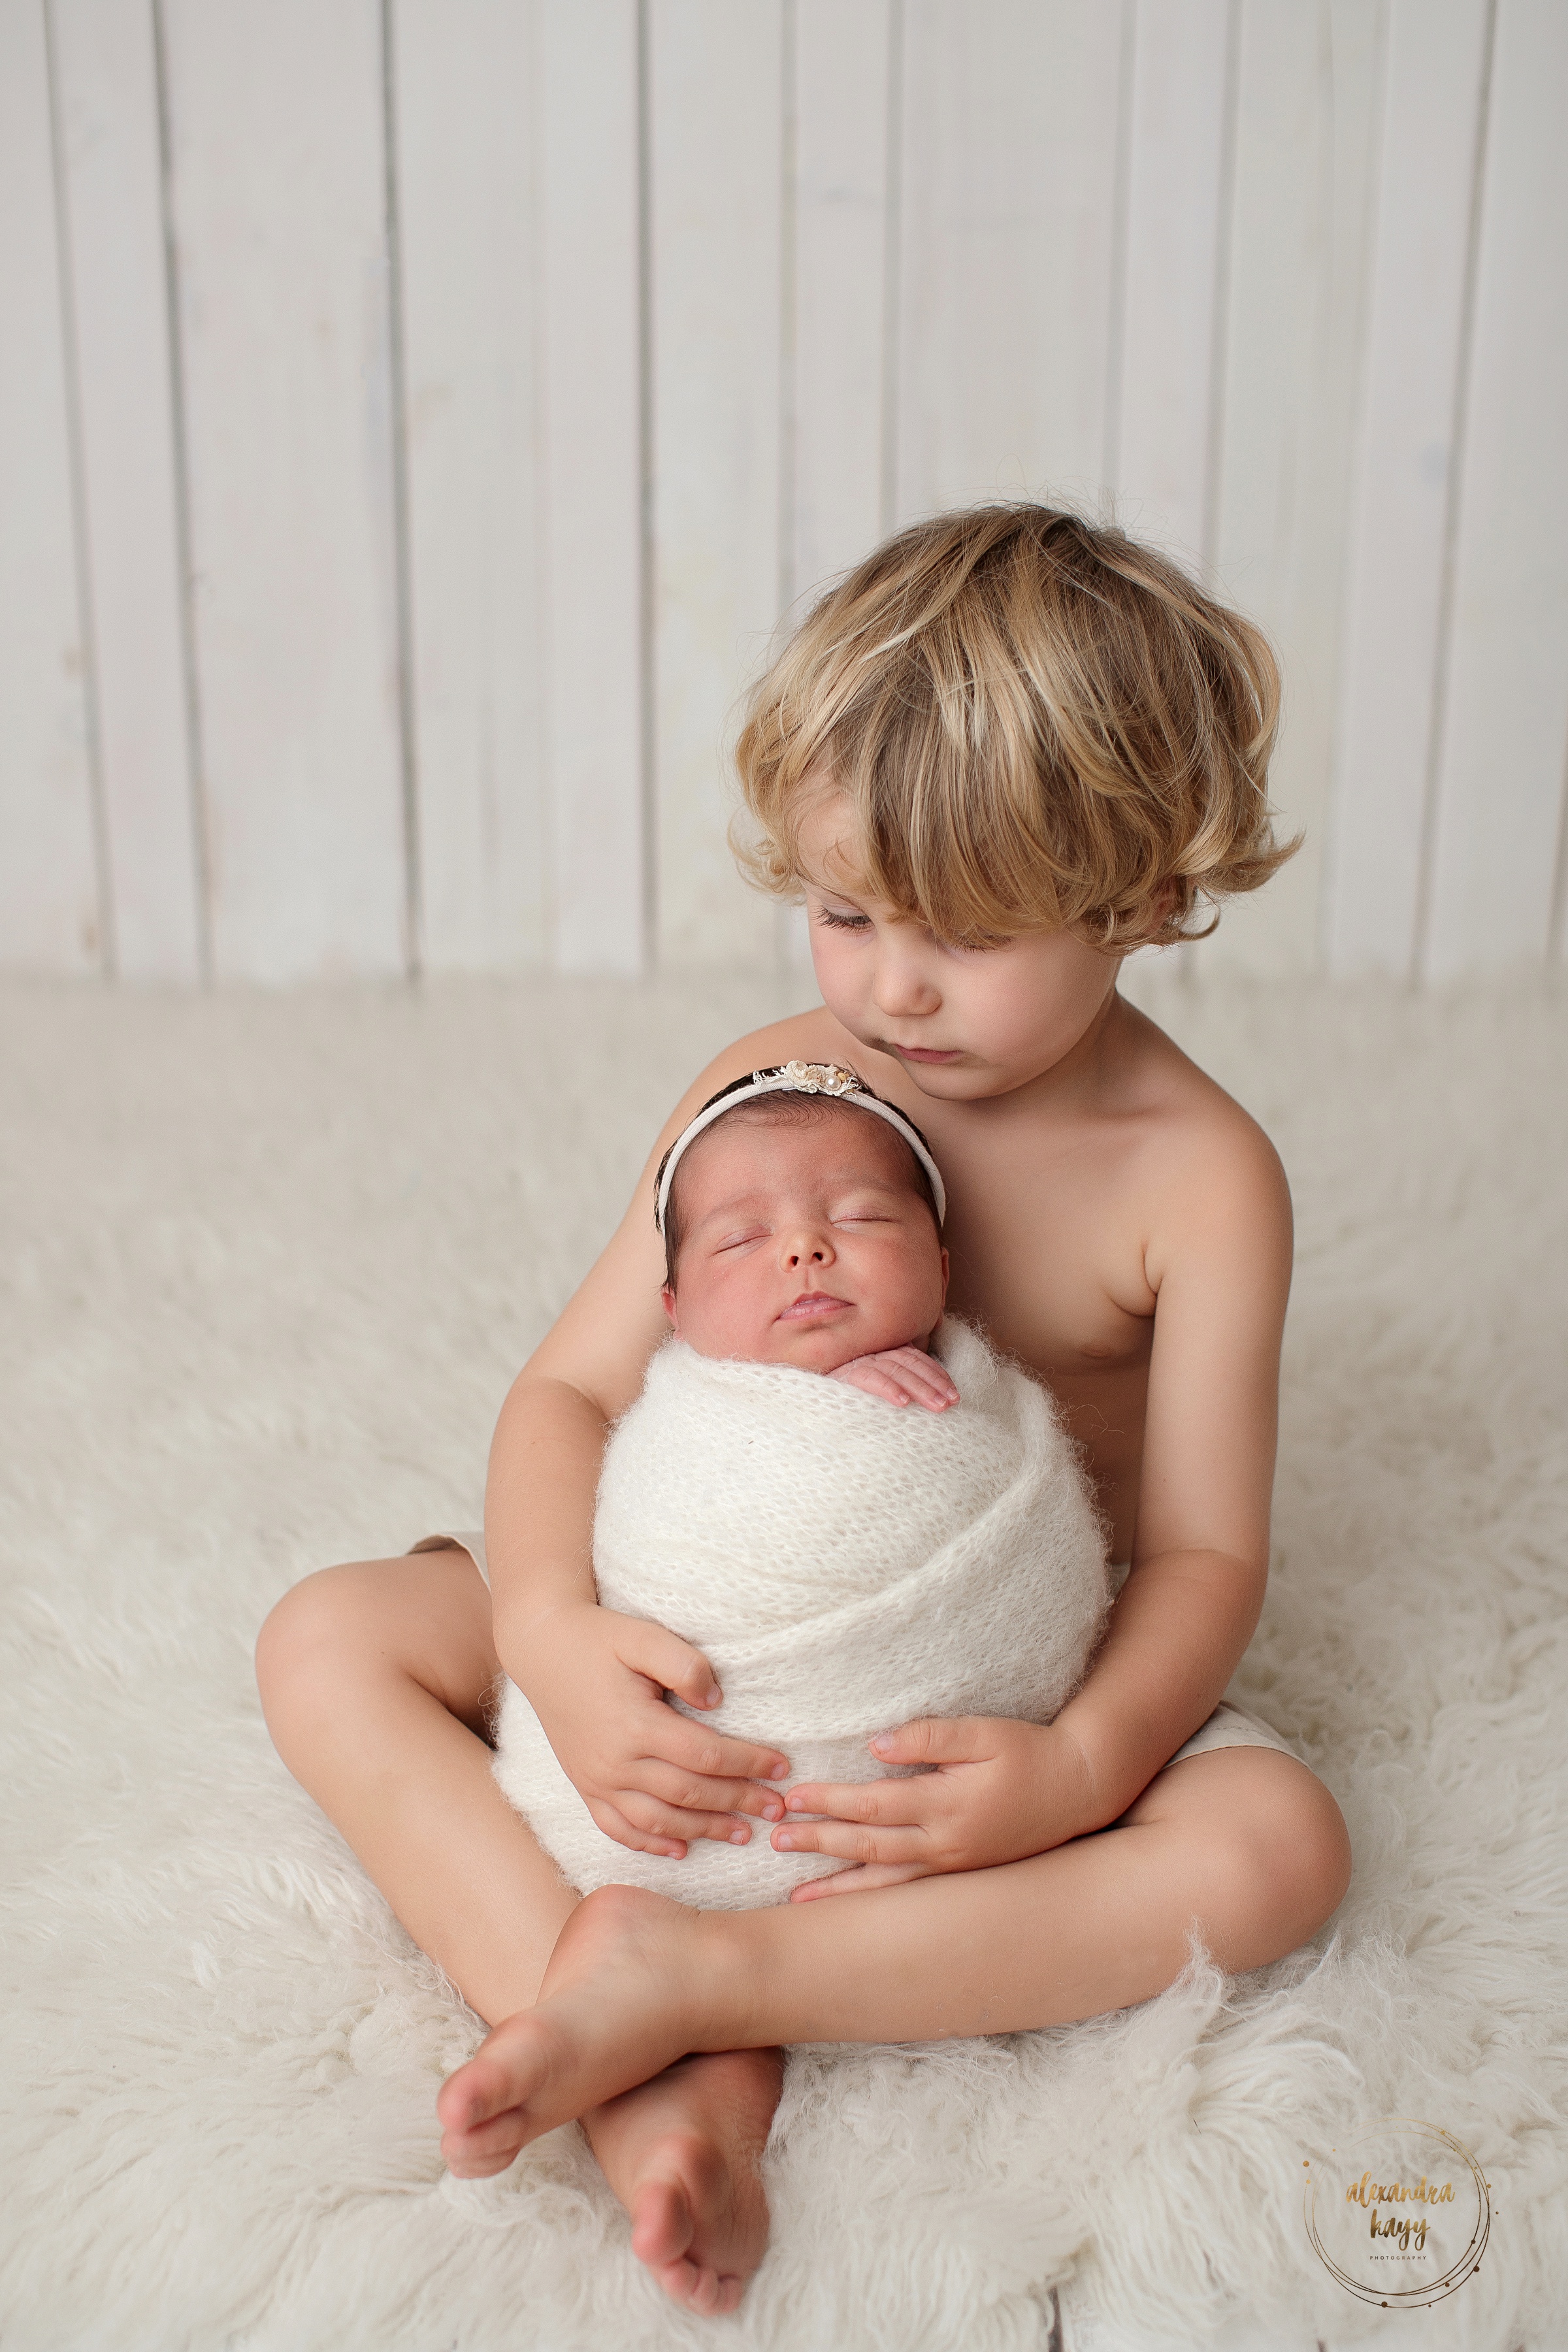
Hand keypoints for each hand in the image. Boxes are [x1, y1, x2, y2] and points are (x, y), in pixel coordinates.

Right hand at [509, 1600, 790, 1859]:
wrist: (542, 1647)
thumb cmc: (598, 1638)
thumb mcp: (642, 1635)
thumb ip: (684, 1664)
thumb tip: (716, 1702)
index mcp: (636, 1725)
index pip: (706, 1755)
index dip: (749, 1764)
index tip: (782, 1768)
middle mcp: (615, 1762)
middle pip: (689, 1794)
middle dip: (738, 1802)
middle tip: (777, 1809)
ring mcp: (596, 1780)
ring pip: (658, 1821)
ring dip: (703, 1831)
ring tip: (743, 1833)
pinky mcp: (584, 1786)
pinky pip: (617, 1828)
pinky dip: (649, 1845)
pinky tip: (680, 1850)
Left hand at [771, 1715, 1096, 1899]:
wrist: (1079, 1788)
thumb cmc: (1029, 1751)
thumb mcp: (984, 1732)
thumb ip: (929, 1737)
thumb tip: (874, 1746)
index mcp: (947, 1804)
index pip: (873, 1804)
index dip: (830, 1801)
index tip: (792, 1798)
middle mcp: (946, 1843)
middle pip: (869, 1846)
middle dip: (820, 1844)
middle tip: (775, 1841)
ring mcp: (953, 1864)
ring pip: (885, 1881)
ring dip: (838, 1886)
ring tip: (796, 1897)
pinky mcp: (961, 1872)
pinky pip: (907, 1891)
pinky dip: (873, 1898)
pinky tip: (849, 1901)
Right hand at [827, 1346, 957, 1410]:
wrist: (803, 1393)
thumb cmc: (841, 1391)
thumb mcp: (873, 1384)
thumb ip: (895, 1380)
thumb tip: (927, 1394)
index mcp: (882, 1350)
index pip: (916, 1358)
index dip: (937, 1374)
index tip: (954, 1393)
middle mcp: (872, 1351)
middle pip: (910, 1363)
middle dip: (934, 1383)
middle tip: (952, 1402)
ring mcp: (858, 1360)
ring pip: (895, 1369)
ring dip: (919, 1388)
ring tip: (937, 1406)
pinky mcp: (842, 1373)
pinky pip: (869, 1378)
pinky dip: (887, 1389)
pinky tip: (903, 1403)